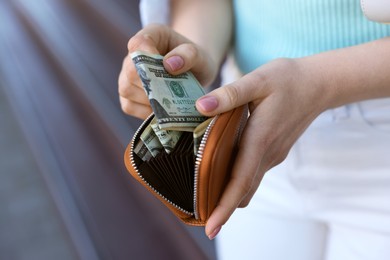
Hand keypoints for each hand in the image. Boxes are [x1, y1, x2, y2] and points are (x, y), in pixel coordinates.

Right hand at [118, 24, 217, 118]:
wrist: (195, 73)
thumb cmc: (195, 60)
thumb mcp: (199, 54)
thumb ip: (188, 54)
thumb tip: (169, 65)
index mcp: (150, 36)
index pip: (138, 44)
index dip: (148, 58)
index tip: (166, 69)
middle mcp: (133, 55)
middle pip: (131, 72)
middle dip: (153, 86)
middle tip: (174, 93)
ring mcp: (127, 76)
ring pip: (126, 90)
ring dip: (150, 100)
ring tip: (171, 102)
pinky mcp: (128, 95)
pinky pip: (129, 106)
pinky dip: (145, 112)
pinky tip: (163, 111)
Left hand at [196, 58, 328, 238]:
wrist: (319, 84)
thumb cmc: (288, 79)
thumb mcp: (258, 80)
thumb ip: (229, 94)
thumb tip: (201, 107)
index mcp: (260, 139)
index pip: (240, 182)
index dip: (225, 206)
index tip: (211, 227)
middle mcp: (267, 154)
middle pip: (243, 190)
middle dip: (222, 206)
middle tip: (199, 216)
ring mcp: (272, 155)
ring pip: (248, 183)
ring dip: (229, 194)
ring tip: (205, 198)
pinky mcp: (274, 151)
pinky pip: (253, 172)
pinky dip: (238, 180)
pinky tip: (221, 172)